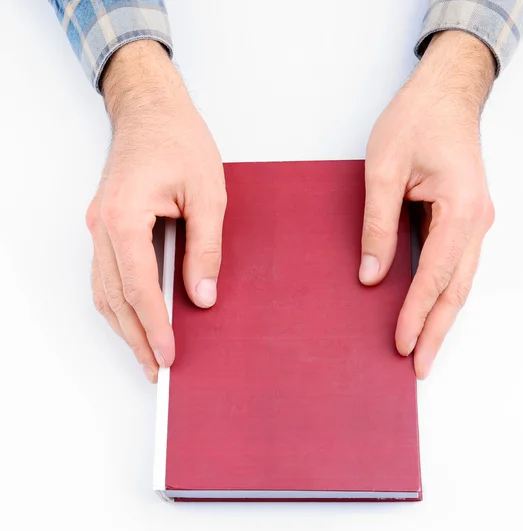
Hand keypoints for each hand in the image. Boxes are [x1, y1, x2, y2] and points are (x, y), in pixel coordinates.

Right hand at [86, 41, 225, 382]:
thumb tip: (202, 294)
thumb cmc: (179, 141)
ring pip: (104, 290)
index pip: (138, 288)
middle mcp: (102, 226)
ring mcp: (99, 226)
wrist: (152, 109)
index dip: (154, 326)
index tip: (169, 355)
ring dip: (124, 325)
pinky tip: (137, 317)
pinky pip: (107, 274)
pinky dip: (121, 301)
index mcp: (124, 217)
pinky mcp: (106, 224)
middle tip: (156, 370)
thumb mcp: (208, 196)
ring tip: (147, 353)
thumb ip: (205, 248)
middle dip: (136, 337)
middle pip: (115, 297)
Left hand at [360, 31, 495, 378]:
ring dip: (440, 315)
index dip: (415, 312)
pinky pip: (453, 264)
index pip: (434, 275)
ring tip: (424, 348)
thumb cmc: (415, 121)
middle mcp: (475, 221)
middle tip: (419, 366)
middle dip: (436, 329)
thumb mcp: (382, 170)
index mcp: (460, 209)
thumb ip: (377, 225)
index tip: (401, 344)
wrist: (444, 94)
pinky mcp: (463, 218)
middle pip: (455, 289)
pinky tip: (427, 309)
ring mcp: (474, 221)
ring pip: (458, 281)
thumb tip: (371, 273)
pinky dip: (440, 291)